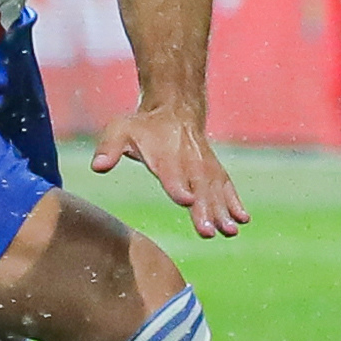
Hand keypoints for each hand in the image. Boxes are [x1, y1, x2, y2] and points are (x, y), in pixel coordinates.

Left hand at [91, 108, 249, 239]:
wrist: (174, 109)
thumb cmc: (142, 125)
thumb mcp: (120, 130)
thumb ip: (109, 149)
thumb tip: (97, 167)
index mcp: (163, 155)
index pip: (171, 173)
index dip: (178, 186)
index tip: (186, 200)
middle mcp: (187, 162)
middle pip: (197, 187)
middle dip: (203, 209)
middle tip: (208, 231)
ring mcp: (203, 166)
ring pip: (214, 190)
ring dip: (223, 211)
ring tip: (230, 232)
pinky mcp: (214, 170)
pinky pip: (226, 186)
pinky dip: (235, 202)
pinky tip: (243, 220)